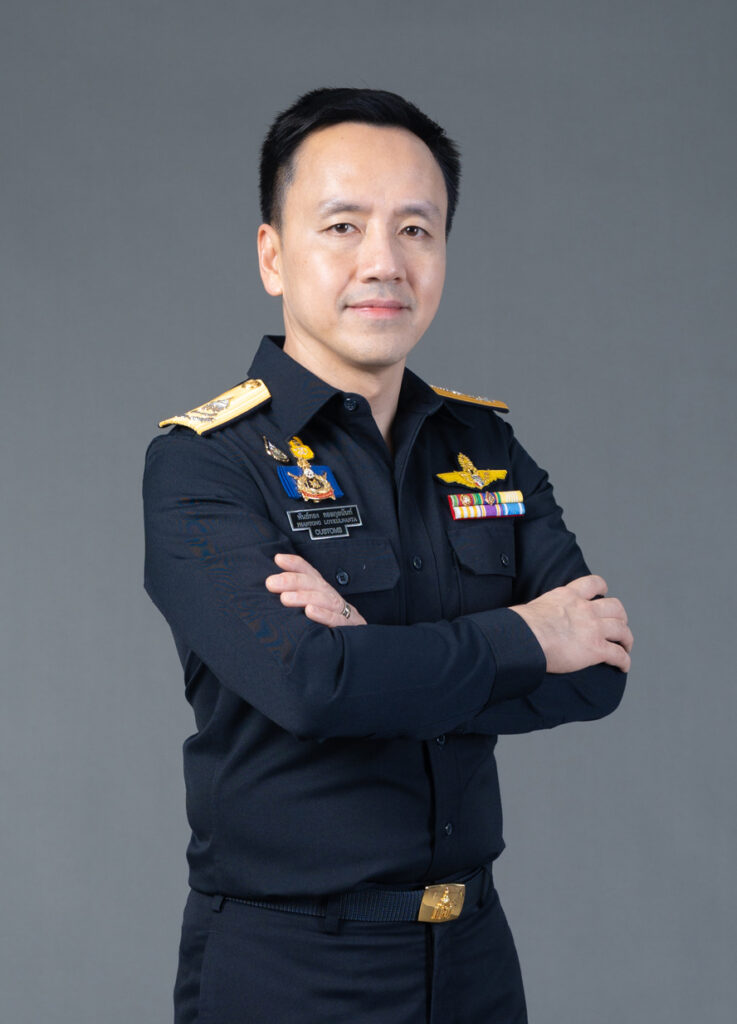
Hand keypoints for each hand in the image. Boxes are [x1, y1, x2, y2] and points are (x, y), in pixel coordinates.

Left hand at [265, 553, 366, 626]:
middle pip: (314, 584)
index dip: (296, 564)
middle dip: (292, 581)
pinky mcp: (350, 628)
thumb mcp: (317, 611)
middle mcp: (333, 598)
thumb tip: (274, 591)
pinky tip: (309, 612)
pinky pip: (337, 620)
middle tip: (271, 583)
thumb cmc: (333, 628)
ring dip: (303, 597)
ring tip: (284, 598)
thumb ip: (300, 601)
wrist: (364, 647)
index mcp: (324, 593)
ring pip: (324, 600)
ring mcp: (343, 612)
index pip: (310, 573)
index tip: (279, 559)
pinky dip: (323, 615)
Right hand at [510, 575, 632, 673]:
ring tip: (625, 646)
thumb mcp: (537, 606)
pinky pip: (618, 655)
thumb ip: (545, 609)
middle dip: (620, 617)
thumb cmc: (523, 625)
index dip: (602, 588)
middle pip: (615, 607)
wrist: (526, 637)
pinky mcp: (596, 649)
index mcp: (569, 596)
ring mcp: (593, 629)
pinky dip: (624, 661)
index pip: (593, 583)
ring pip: (622, 630)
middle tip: (618, 625)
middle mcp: (586, 609)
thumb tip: (535, 619)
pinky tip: (623, 667)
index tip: (604, 594)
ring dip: (627, 639)